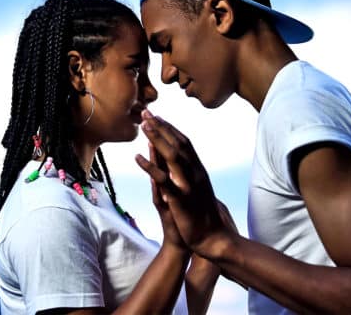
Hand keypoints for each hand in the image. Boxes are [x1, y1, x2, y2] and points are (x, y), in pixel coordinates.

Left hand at [135, 110, 230, 254]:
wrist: (213, 238)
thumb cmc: (203, 215)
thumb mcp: (197, 190)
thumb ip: (189, 175)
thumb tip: (180, 162)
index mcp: (198, 170)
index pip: (184, 142)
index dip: (170, 128)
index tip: (157, 116)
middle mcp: (194, 173)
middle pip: (177, 143)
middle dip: (161, 126)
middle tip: (146, 112)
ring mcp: (188, 184)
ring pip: (172, 156)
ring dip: (157, 138)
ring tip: (143, 125)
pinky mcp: (180, 199)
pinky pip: (163, 180)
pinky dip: (150, 166)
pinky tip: (137, 157)